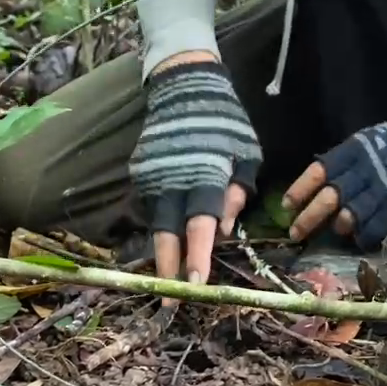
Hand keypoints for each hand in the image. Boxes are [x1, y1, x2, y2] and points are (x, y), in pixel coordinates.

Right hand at [130, 60, 262, 282]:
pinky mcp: (140, 173)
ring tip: (169, 276)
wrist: (184, 86)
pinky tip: (168, 240)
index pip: (200, 226)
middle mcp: (173, 182)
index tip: (196, 284)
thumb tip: (223, 230)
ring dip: (162, 251)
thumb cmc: (224, 123)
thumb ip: (237, 194)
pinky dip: (160, 225)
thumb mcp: (245, 155)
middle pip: (167, 234)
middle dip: (169, 268)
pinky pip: (152, 207)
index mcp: (204, 178)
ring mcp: (152, 178)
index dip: (198, 256)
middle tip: (171, 299)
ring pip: (155, 224)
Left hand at [282, 111, 386, 250]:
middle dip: (307, 219)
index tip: (287, 205)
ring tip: (335, 230)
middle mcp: (365, 173)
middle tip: (294, 233)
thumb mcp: (371, 141)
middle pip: (328, 200)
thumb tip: (318, 182)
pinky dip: (360, 237)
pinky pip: (370, 232)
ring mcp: (382, 195)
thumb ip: (346, 160)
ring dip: (336, 228)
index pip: (319, 172)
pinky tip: (358, 236)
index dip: (300, 190)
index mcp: (356, 151)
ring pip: (347, 219)